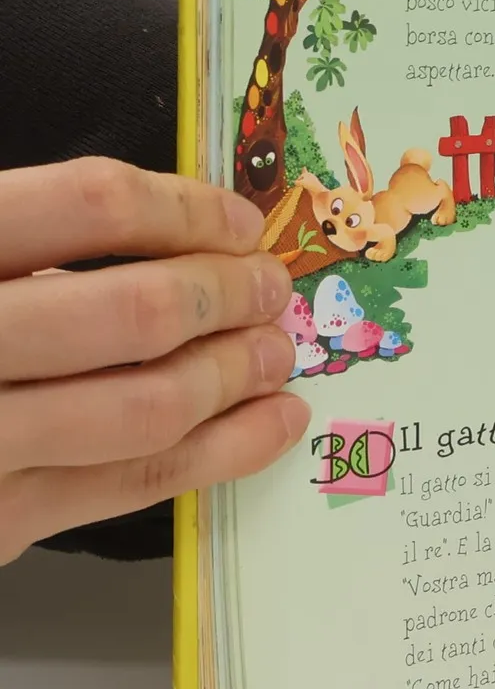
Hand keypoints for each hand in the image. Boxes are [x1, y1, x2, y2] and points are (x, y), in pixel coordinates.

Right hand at [0, 159, 308, 562]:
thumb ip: (14, 241)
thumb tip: (164, 232)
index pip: (85, 204)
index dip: (184, 207)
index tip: (237, 219)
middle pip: (135, 310)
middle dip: (227, 294)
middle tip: (270, 288)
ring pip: (148, 406)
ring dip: (236, 373)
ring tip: (275, 351)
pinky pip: (135, 484)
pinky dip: (224, 451)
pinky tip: (271, 422)